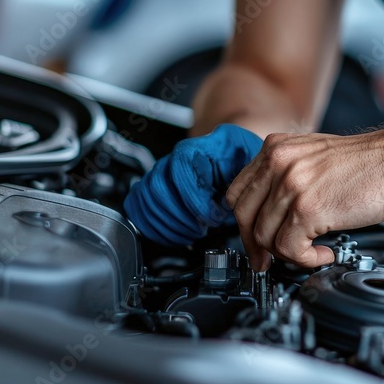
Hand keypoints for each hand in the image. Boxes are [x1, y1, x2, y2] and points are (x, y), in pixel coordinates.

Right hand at [124, 124, 262, 245]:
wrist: (228, 152)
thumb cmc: (237, 158)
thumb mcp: (246, 163)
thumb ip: (237, 180)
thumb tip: (227, 205)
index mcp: (195, 148)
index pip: (181, 172)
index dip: (195, 201)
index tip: (213, 218)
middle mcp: (171, 158)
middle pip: (158, 188)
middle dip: (180, 217)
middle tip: (200, 229)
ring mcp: (159, 172)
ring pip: (146, 198)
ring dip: (168, 224)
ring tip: (190, 233)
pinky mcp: (152, 186)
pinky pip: (138, 204)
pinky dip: (152, 225)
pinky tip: (172, 235)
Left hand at [225, 129, 383, 270]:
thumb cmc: (372, 162)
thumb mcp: (316, 156)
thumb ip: (288, 175)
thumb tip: (270, 213)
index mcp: (276, 148)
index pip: (238, 192)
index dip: (244, 222)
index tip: (255, 239)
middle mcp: (279, 162)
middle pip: (243, 216)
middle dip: (256, 245)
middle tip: (269, 260)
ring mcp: (291, 185)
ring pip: (264, 236)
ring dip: (287, 253)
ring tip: (313, 251)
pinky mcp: (308, 209)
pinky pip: (288, 249)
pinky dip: (305, 259)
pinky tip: (324, 252)